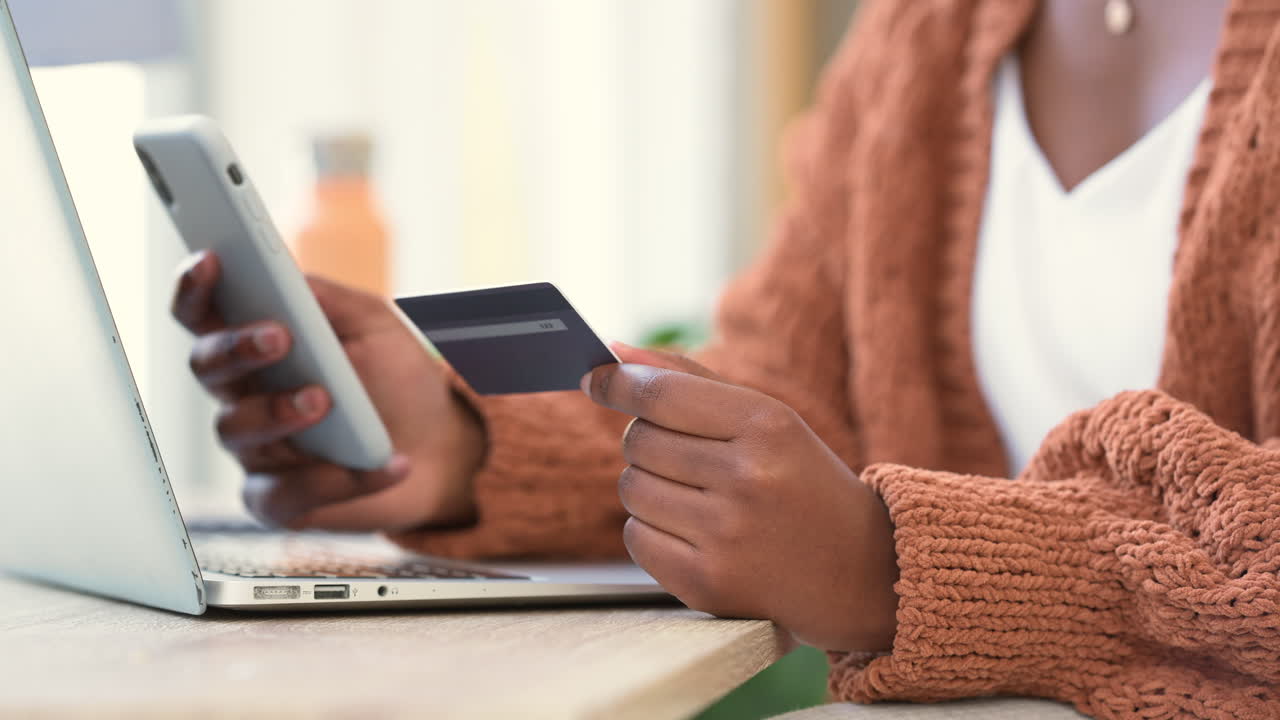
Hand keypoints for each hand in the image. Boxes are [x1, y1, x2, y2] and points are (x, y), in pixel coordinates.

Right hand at [170, 251, 484, 530]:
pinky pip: (286, 493)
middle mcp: (244, 395)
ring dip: (280, 412)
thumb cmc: (397, 380)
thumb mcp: (374, 325)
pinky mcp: (280, 500)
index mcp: (258, 344)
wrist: (441, 445)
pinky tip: (382, 462)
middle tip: (280, 338)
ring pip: (238, 429)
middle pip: (207, 366)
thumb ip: (328, 299)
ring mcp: (258, 449)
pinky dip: (337, 478)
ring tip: (327, 402)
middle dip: (237, 348)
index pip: (205, 312)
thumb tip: (287, 279)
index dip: (195, 287)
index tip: (211, 261)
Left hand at [581, 343, 898, 650]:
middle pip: (638, 441)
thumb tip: (615, 354)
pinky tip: (693, 533)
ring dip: (648, 487)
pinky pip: (635, 538)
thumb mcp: (768, 420)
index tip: (594, 378)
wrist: (861, 572)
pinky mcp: (708, 584)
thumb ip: (690, 381)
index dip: (617, 383)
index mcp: (768, 426)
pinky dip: (651, 531)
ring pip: (630, 488)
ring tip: (696, 497)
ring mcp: (726, 536)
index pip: (661, 395)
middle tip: (684, 455)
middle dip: (645, 441)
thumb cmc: (802, 483)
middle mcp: (747, 479)